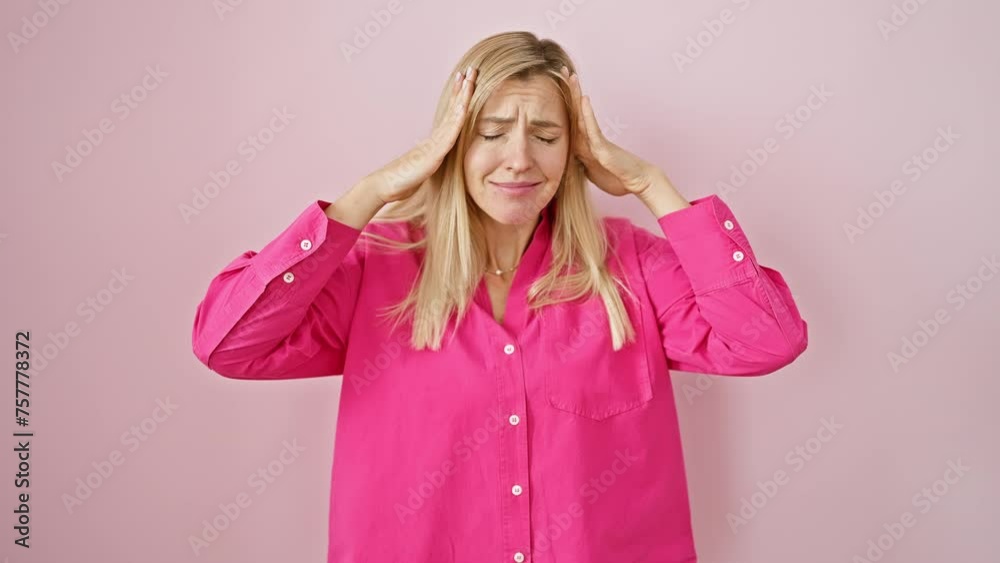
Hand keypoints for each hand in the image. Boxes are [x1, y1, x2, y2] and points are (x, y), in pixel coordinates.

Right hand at [370, 67, 478, 203]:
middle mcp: (435, 137)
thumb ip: (431, 158)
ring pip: (452, 116)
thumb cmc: (405, 178)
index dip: (458, 96)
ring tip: (468, 78)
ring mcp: (435, 143)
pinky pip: (448, 135)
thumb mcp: (424, 166)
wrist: (388, 185)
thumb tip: (432, 154)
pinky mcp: (434, 154)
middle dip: (462, 89)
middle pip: (452, 108)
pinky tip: (464, 108)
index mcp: (436, 140)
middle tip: (470, 69)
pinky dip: (457, 120)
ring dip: (461, 97)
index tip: (464, 80)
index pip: (450, 114)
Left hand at [561, 65, 657, 197]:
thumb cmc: (615, 177)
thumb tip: (566, 157)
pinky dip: (587, 114)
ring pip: (583, 114)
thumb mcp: (589, 170)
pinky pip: (592, 129)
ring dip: (576, 95)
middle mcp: (590, 137)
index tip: (556, 85)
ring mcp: (596, 140)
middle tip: (561, 69)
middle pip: (576, 110)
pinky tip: (583, 99)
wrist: (636, 182)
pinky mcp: (602, 148)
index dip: (563, 102)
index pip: (571, 119)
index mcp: (584, 143)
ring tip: (572, 76)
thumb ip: (579, 161)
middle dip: (569, 90)